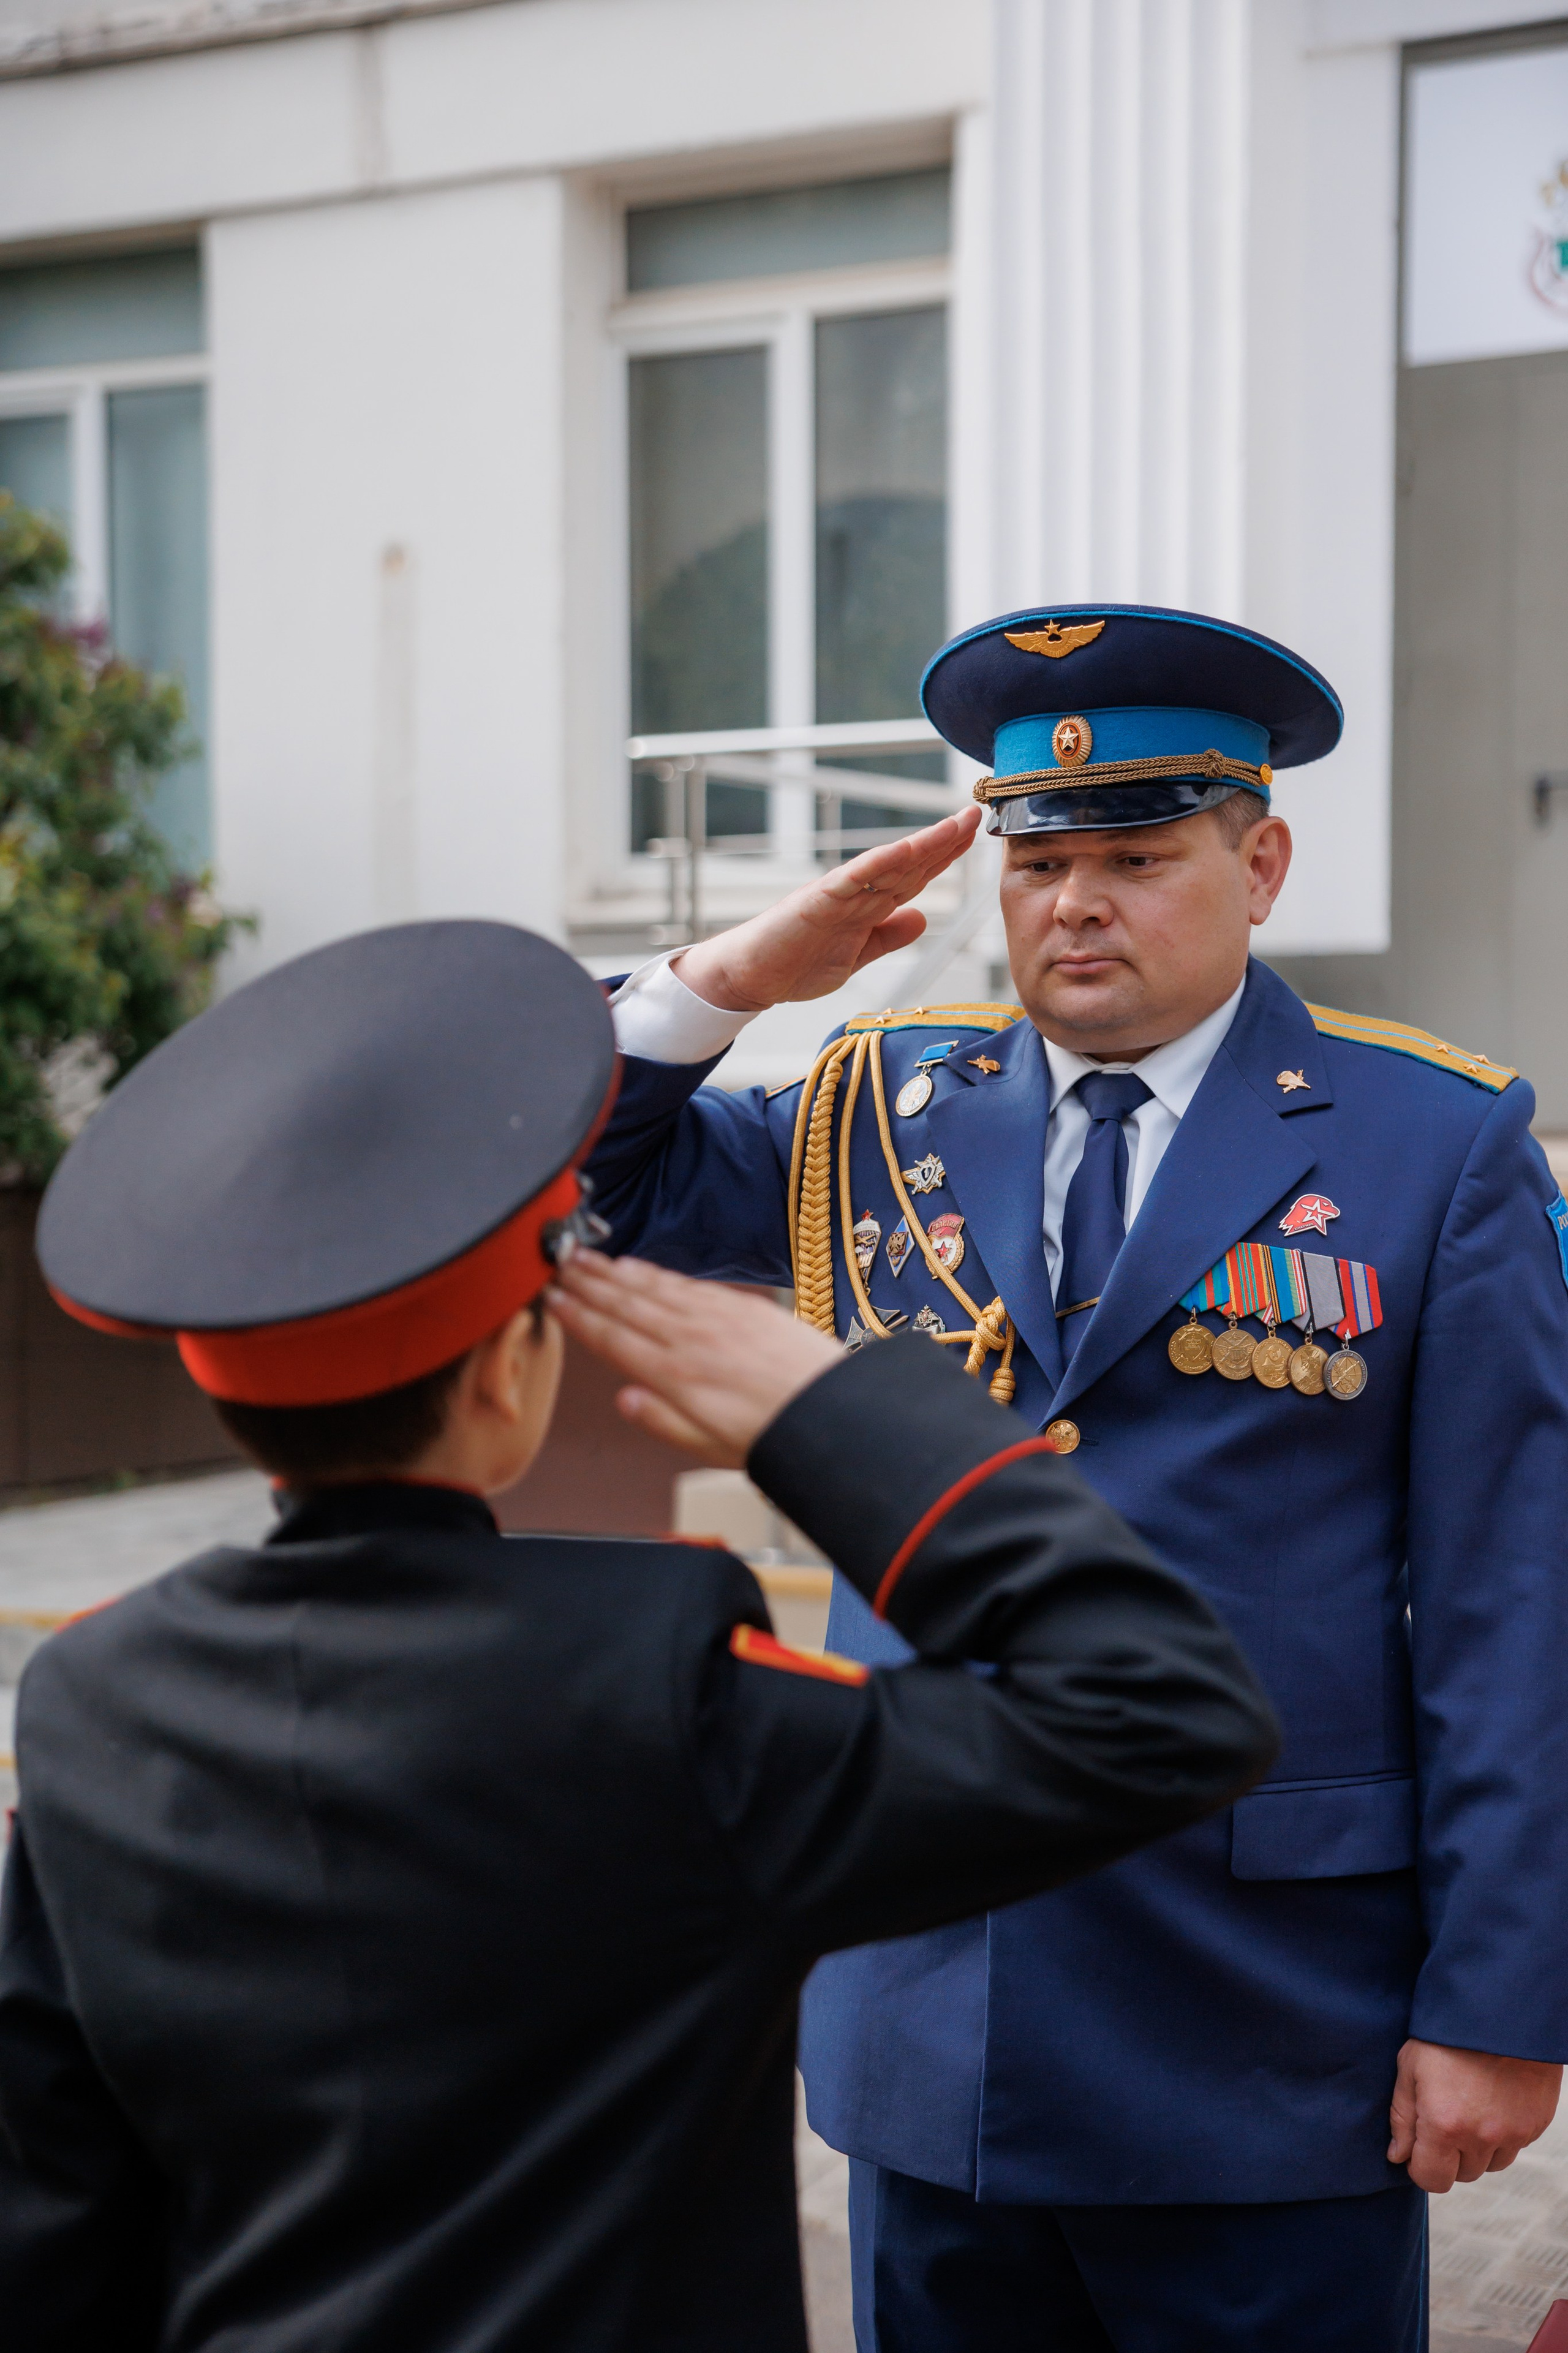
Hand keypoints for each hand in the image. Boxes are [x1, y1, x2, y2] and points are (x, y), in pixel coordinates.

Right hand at [547, 1252, 841, 1465]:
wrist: (830, 1408)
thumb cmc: (773, 1434)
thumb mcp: (709, 1447)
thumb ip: (662, 1421)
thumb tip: (624, 1400)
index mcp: (675, 1375)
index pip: (612, 1338)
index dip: (578, 1318)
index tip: (553, 1300)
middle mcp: (689, 1338)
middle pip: (625, 1304)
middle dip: (587, 1283)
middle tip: (557, 1264)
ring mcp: (715, 1316)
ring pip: (652, 1287)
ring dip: (614, 1271)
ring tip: (587, 1257)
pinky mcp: (740, 1305)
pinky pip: (686, 1282)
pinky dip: (656, 1272)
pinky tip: (639, 1266)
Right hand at [672, 807, 981, 1014]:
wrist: (749, 977)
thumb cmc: (795, 963)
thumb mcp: (856, 955)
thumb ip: (888, 936)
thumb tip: (923, 919)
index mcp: (867, 906)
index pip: (914, 876)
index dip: (944, 855)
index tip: (973, 833)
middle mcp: (856, 893)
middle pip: (908, 863)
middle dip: (944, 840)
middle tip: (975, 812)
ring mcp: (837, 895)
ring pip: (887, 865)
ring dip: (923, 844)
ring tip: (954, 825)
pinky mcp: (815, 902)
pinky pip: (851, 880)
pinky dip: (878, 864)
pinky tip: (904, 849)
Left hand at [1387, 2038, 1561, 2191]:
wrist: (1500, 2007)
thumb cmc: (1446, 2032)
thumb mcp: (1410, 2065)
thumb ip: (1402, 2116)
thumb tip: (1398, 2156)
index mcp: (1444, 2124)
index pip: (1430, 2180)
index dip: (1420, 2167)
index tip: (1418, 2146)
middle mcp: (1481, 2136)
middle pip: (1461, 2175)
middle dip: (1448, 2156)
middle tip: (1444, 2119)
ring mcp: (1514, 2132)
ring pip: (1490, 2164)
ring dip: (1477, 2148)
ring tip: (1469, 2107)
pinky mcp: (1536, 2124)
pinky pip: (1514, 2146)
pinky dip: (1502, 2134)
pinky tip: (1492, 2101)